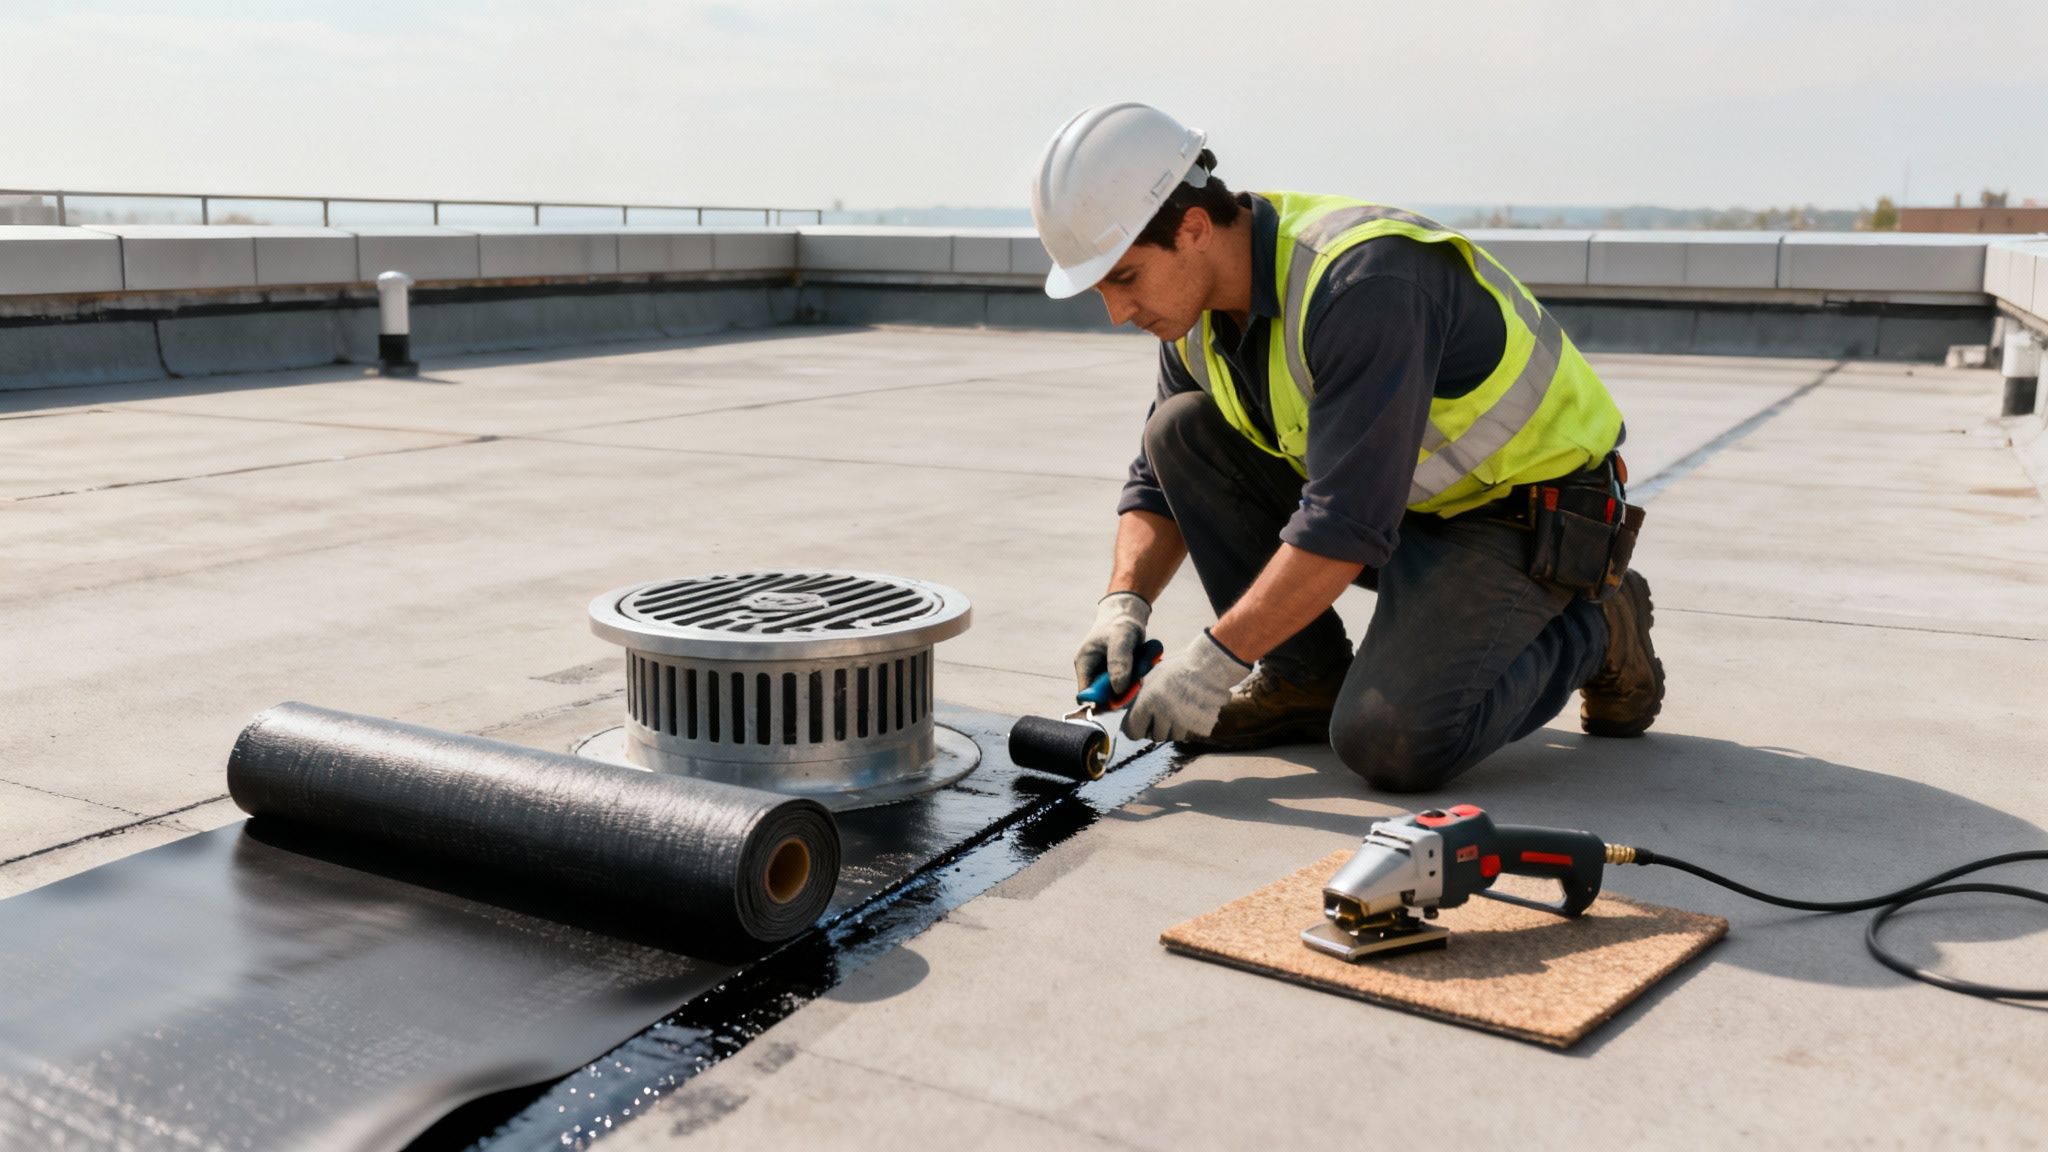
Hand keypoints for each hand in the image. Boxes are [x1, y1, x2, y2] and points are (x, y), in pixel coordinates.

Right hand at [1074, 592, 1151, 692]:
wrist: (1128, 612)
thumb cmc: (1120, 622)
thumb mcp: (1121, 638)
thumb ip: (1119, 662)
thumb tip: (1117, 690)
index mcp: (1084, 665)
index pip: (1086, 696)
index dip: (1102, 701)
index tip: (1123, 695)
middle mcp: (1092, 673)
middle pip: (1105, 697)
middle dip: (1123, 691)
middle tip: (1138, 676)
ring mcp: (1105, 674)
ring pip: (1119, 692)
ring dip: (1133, 683)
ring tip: (1141, 664)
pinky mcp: (1118, 674)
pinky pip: (1128, 684)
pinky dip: (1138, 677)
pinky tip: (1143, 664)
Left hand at [1122, 631, 1250, 741]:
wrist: (1208, 668)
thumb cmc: (1179, 668)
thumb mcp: (1154, 676)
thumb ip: (1143, 692)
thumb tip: (1134, 704)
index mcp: (1147, 702)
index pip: (1134, 730)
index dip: (1135, 730)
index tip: (1139, 727)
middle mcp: (1162, 715)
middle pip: (1155, 736)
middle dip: (1157, 729)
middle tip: (1162, 719)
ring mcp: (1180, 722)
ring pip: (1172, 737)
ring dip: (1173, 730)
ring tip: (1177, 715)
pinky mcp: (1196, 726)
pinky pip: (1187, 734)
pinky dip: (1186, 729)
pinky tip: (1189, 716)